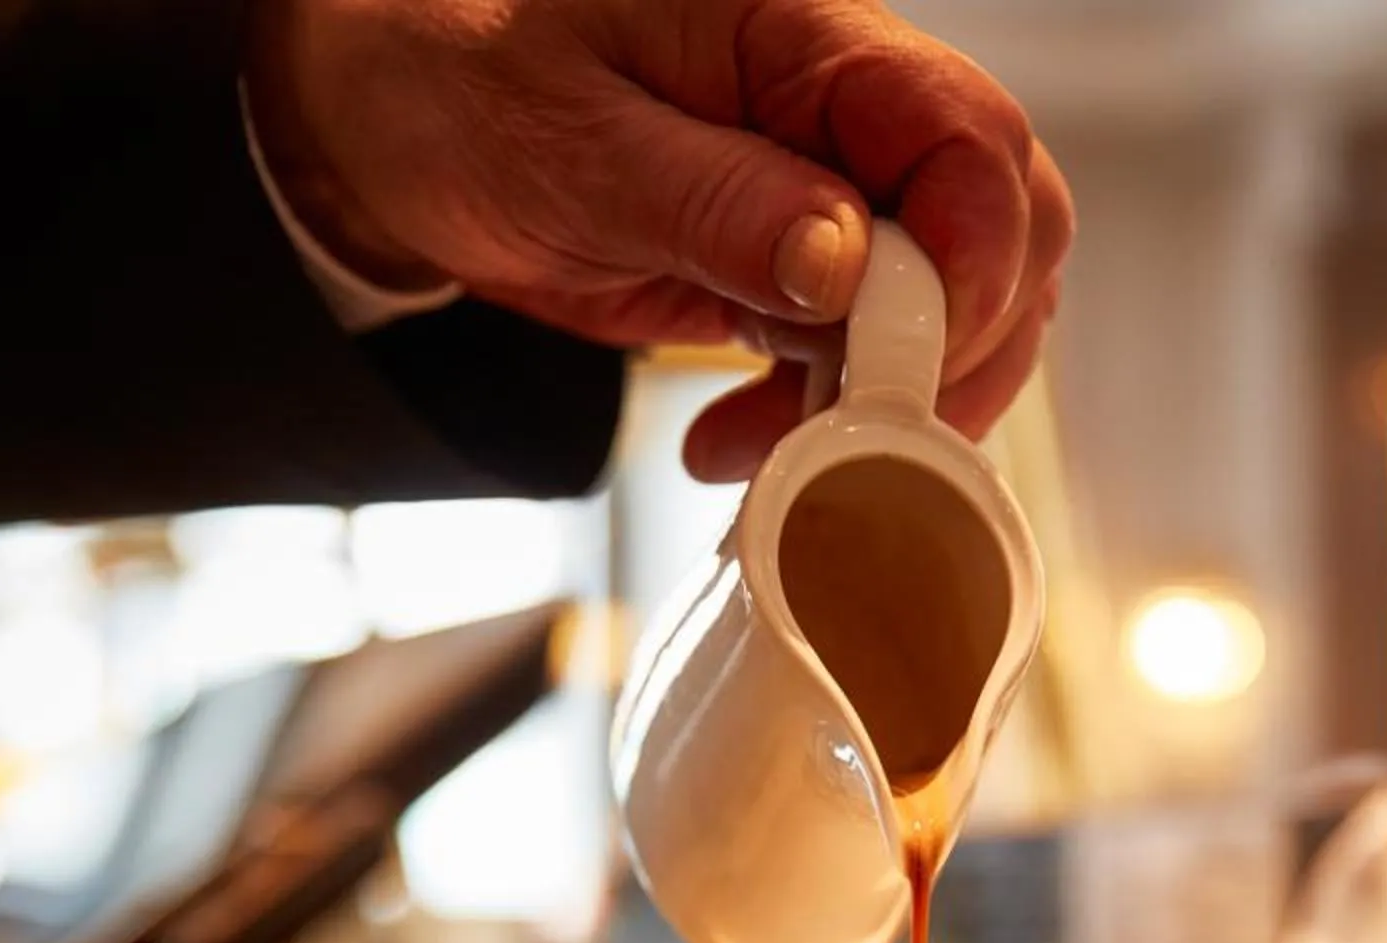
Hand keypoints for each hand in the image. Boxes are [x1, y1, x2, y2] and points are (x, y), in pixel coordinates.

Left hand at [243, 0, 1072, 479]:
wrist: (380, 110)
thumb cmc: (454, 78)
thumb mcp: (570, 141)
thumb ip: (716, 200)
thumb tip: (851, 262)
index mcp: (803, 33)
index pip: (971, 137)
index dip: (974, 263)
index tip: (903, 365)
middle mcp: (840, 108)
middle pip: (1006, 225)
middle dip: (959, 351)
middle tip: (855, 437)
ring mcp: (828, 190)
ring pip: (957, 301)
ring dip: (890, 403)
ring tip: (775, 456)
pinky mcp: (795, 263)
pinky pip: (870, 347)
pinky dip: (831, 417)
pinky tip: (746, 445)